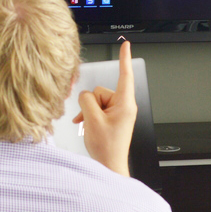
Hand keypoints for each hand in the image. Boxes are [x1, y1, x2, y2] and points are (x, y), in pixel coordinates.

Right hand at [75, 41, 136, 175]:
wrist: (109, 166)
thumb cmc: (106, 148)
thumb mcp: (92, 120)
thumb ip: (86, 101)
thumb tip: (84, 95)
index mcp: (125, 104)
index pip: (125, 75)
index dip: (125, 58)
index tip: (127, 45)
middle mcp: (124, 106)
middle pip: (101, 91)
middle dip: (91, 104)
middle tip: (91, 121)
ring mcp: (118, 113)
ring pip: (96, 101)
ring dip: (89, 112)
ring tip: (90, 127)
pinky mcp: (112, 118)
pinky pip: (97, 109)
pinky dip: (90, 116)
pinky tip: (87, 126)